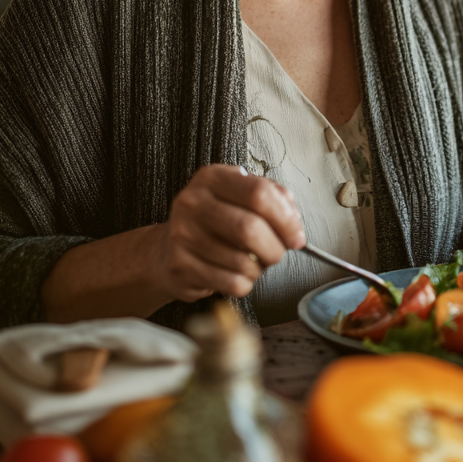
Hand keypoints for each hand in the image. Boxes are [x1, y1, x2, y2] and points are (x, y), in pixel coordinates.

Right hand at [151, 165, 305, 300]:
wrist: (167, 250)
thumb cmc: (213, 222)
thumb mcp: (240, 196)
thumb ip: (273, 197)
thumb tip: (293, 220)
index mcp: (212, 178)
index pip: (259, 193)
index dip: (286, 218)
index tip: (296, 234)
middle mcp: (193, 202)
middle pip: (250, 228)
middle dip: (275, 247)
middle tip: (279, 252)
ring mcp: (182, 235)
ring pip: (243, 261)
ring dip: (260, 268)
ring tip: (253, 262)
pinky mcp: (180, 266)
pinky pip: (231, 282)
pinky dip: (245, 283)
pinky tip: (237, 274)